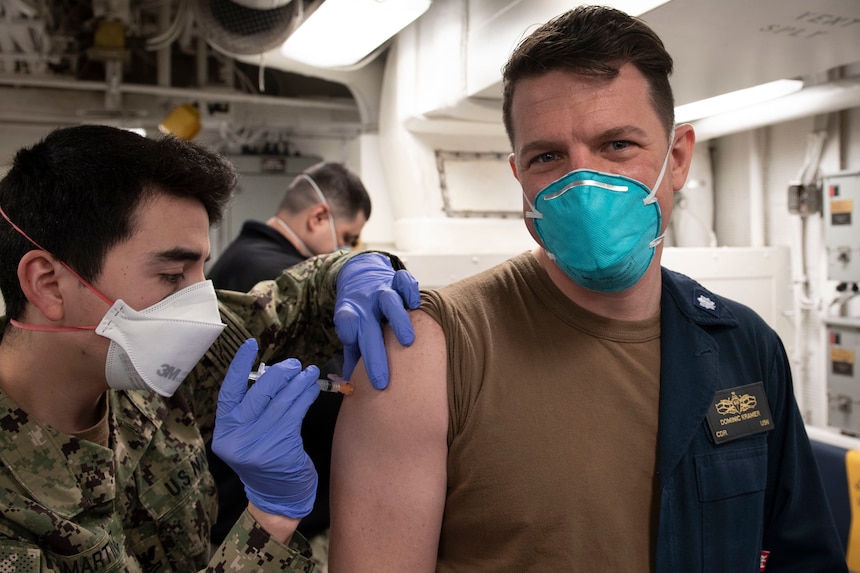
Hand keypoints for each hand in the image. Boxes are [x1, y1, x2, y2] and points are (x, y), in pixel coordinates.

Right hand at [212, 338, 320, 517]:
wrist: (277, 497)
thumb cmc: (266, 459)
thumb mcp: (249, 436)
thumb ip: (253, 410)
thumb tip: (275, 373)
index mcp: (225, 432)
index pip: (228, 392)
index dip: (238, 366)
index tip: (250, 344)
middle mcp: (236, 439)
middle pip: (258, 394)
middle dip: (280, 374)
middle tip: (295, 364)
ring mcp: (256, 447)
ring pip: (281, 403)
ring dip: (298, 383)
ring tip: (310, 372)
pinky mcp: (278, 451)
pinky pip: (295, 415)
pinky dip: (305, 398)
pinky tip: (312, 389)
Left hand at [334, 253, 419, 389]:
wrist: (361, 275)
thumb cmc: (360, 314)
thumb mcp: (351, 332)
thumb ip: (352, 356)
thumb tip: (351, 389)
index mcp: (350, 315)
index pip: (345, 322)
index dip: (347, 332)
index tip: (351, 345)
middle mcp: (365, 304)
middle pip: (369, 328)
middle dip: (375, 355)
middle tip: (382, 380)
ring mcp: (381, 290)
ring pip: (389, 301)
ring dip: (397, 320)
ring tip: (407, 340)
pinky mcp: (396, 280)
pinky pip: (404, 280)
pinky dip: (410, 290)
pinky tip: (415, 304)